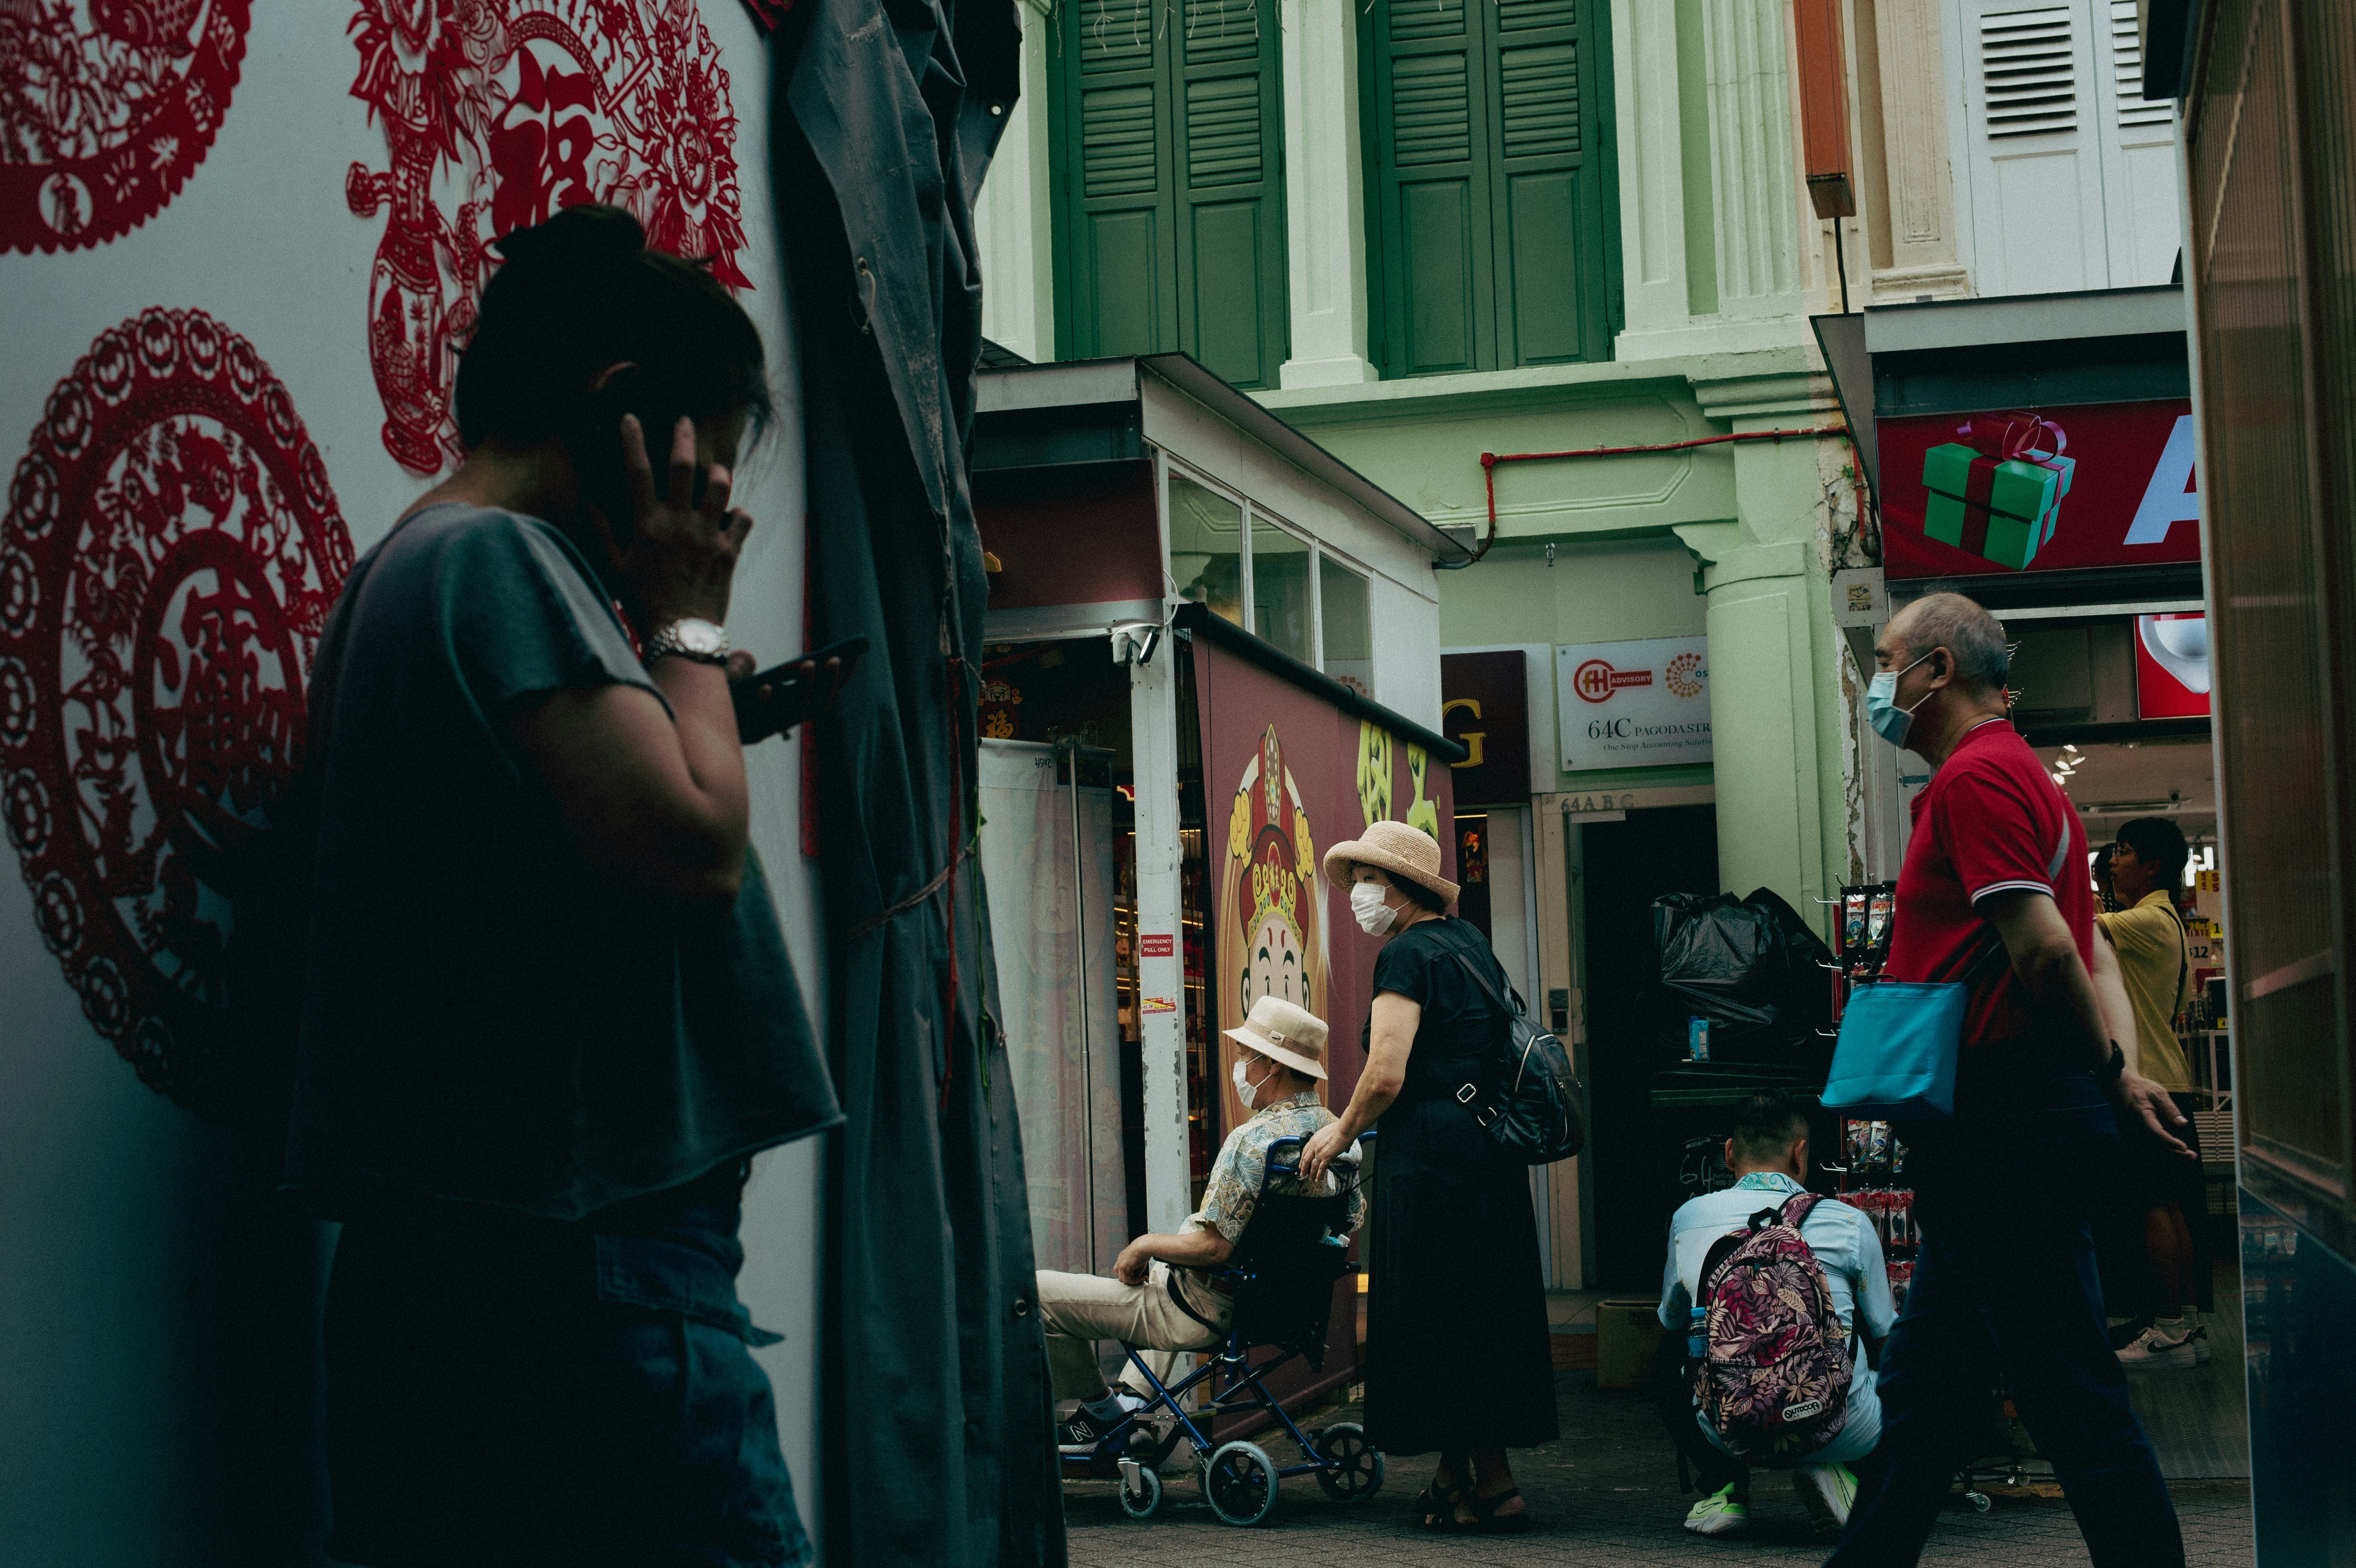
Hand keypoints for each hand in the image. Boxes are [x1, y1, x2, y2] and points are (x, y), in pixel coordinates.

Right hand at [594, 414, 750, 628]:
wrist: (679, 631)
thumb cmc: (643, 601)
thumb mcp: (614, 567)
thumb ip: (601, 531)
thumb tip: (587, 501)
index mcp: (648, 523)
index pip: (637, 471)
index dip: (632, 441)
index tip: (630, 419)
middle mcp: (678, 522)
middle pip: (684, 466)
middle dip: (683, 438)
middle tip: (684, 423)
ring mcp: (707, 534)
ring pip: (720, 486)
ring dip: (718, 473)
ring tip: (715, 472)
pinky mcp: (728, 550)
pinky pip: (742, 518)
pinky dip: (739, 512)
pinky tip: (732, 516)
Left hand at [1113, 1242, 1150, 1286]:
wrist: (1144, 1246)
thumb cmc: (1144, 1250)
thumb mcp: (1139, 1261)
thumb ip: (1136, 1271)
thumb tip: (1137, 1278)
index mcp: (1122, 1257)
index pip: (1120, 1270)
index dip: (1128, 1274)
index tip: (1137, 1275)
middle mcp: (1120, 1261)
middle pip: (1120, 1276)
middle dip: (1130, 1279)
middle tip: (1140, 1278)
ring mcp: (1120, 1265)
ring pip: (1124, 1280)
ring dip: (1134, 1281)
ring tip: (1143, 1278)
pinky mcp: (1123, 1268)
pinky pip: (1128, 1280)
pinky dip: (1136, 1281)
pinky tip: (1143, 1277)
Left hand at [1300, 1121, 1353, 1185]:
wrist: (1344, 1129)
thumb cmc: (1338, 1129)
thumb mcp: (1324, 1132)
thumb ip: (1321, 1139)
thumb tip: (1323, 1143)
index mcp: (1313, 1139)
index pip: (1304, 1151)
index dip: (1302, 1160)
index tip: (1301, 1164)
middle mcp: (1314, 1146)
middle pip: (1306, 1160)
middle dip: (1303, 1168)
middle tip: (1303, 1174)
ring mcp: (1320, 1152)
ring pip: (1312, 1165)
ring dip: (1311, 1173)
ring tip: (1310, 1178)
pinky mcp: (1327, 1156)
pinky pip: (1321, 1168)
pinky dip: (1319, 1175)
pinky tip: (1318, 1179)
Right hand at [2110, 1070, 2195, 1158]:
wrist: (2120, 1087)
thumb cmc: (2140, 1088)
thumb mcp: (2158, 1093)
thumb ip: (2170, 1108)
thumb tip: (2183, 1123)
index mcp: (2142, 1115)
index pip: (2156, 1132)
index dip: (2170, 1142)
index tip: (2184, 1147)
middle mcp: (2135, 1127)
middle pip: (2155, 1146)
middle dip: (2175, 1154)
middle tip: (2192, 1156)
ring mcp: (2131, 1133)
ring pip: (2151, 1150)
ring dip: (2169, 1155)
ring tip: (2186, 1156)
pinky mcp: (2131, 1136)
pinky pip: (2146, 1148)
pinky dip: (2160, 1153)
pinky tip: (2173, 1154)